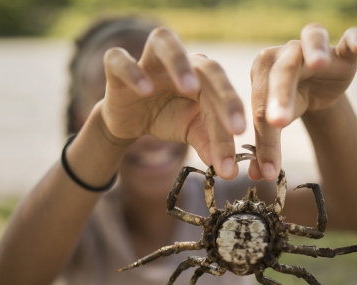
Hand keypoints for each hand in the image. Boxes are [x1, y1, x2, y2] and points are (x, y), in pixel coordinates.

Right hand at [101, 27, 244, 178]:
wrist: (130, 119)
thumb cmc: (167, 118)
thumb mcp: (191, 131)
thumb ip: (209, 143)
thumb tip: (229, 171)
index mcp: (205, 77)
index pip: (223, 94)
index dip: (233, 117)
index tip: (238, 144)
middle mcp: (183, 61)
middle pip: (207, 66)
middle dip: (224, 94)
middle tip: (235, 126)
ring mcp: (149, 60)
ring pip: (164, 41)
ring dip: (179, 62)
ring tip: (191, 88)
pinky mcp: (118, 67)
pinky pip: (120, 59)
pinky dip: (132, 72)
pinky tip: (144, 89)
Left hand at [248, 24, 356, 180]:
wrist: (314, 82)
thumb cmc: (291, 100)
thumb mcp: (278, 121)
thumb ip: (267, 144)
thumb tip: (258, 176)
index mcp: (262, 72)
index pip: (260, 105)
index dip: (264, 138)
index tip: (268, 169)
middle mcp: (284, 53)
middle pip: (281, 71)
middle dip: (279, 96)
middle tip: (278, 121)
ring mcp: (312, 46)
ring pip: (311, 40)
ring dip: (315, 50)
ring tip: (319, 64)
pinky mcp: (342, 49)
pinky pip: (351, 36)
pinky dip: (356, 39)